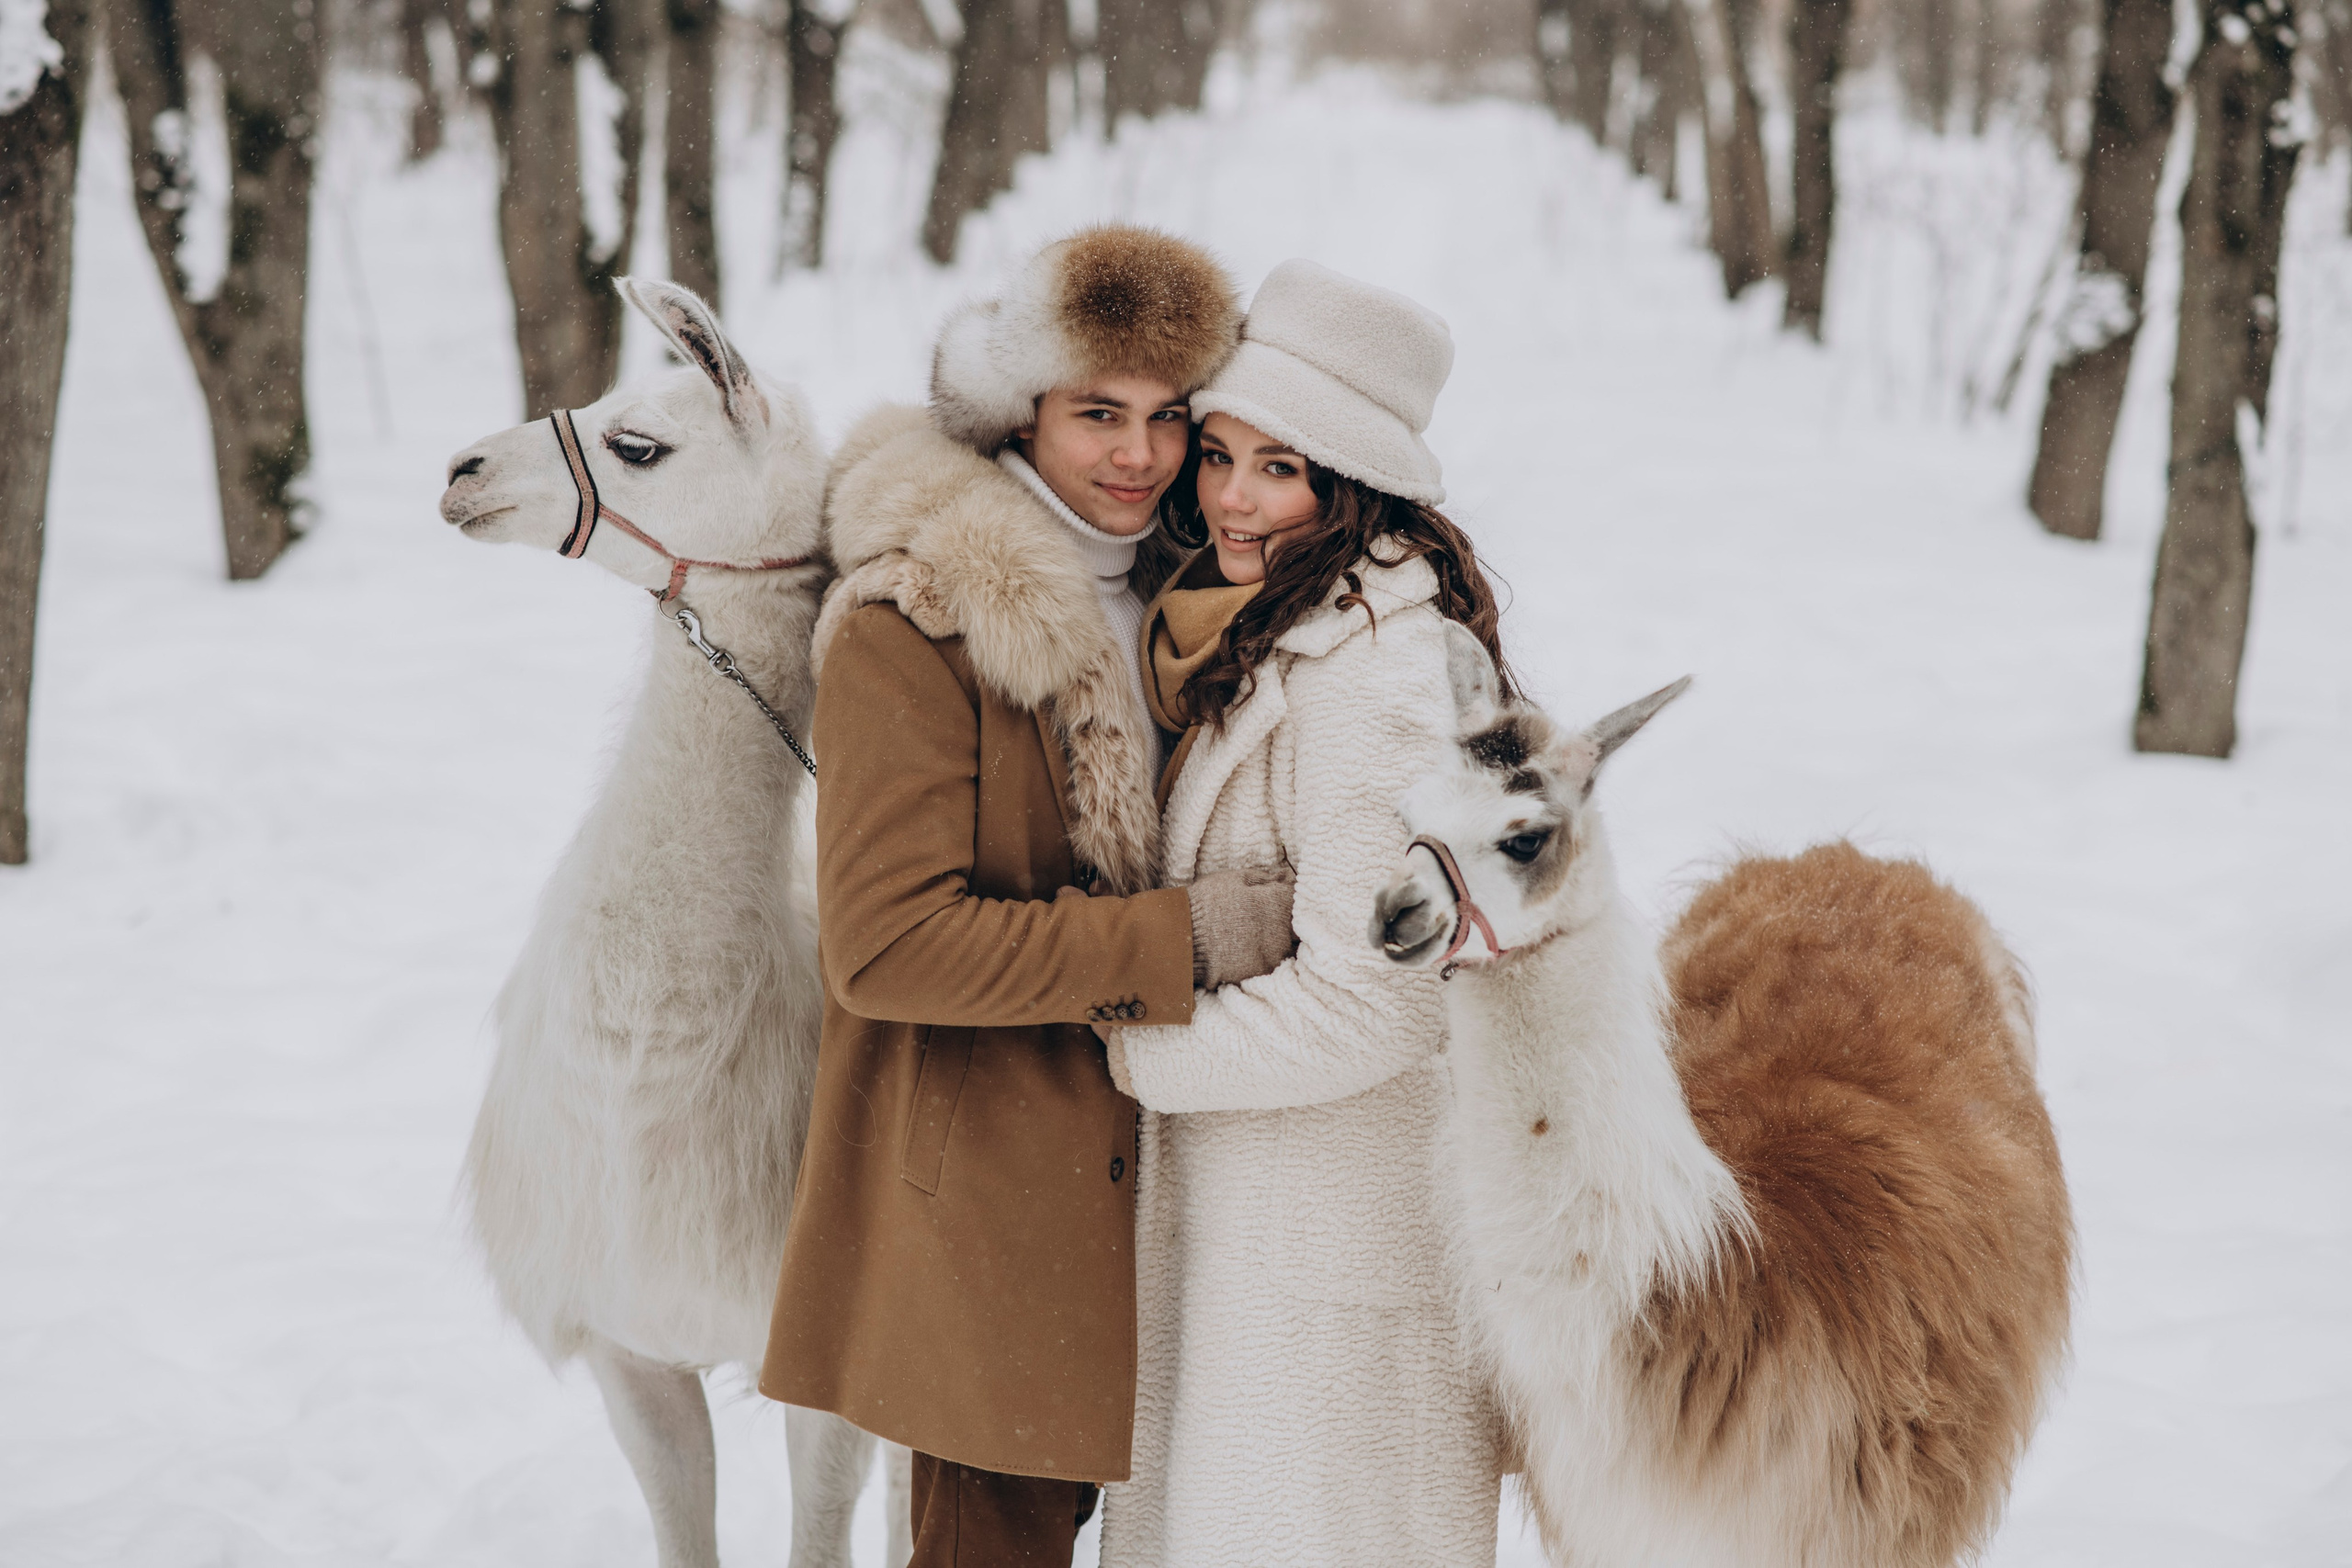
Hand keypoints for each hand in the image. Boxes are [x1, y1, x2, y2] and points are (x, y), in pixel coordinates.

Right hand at [1184, 862, 1296, 989]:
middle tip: (1264, 916)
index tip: (1278, 894)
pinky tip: (1247, 948)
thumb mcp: (1233, 880)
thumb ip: (1264, 878)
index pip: (1296, 898)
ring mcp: (1272, 954)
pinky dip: (1265, 955)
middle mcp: (1280, 930)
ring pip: (1286, 945)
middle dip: (1286, 919)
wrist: (1183, 940)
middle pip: (1296, 924)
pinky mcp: (1261, 972)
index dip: (1288, 895)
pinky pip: (1272, 961)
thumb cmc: (1206, 903)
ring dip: (1277, 938)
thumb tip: (1286, 876)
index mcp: (1276, 904)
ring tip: (1252, 933)